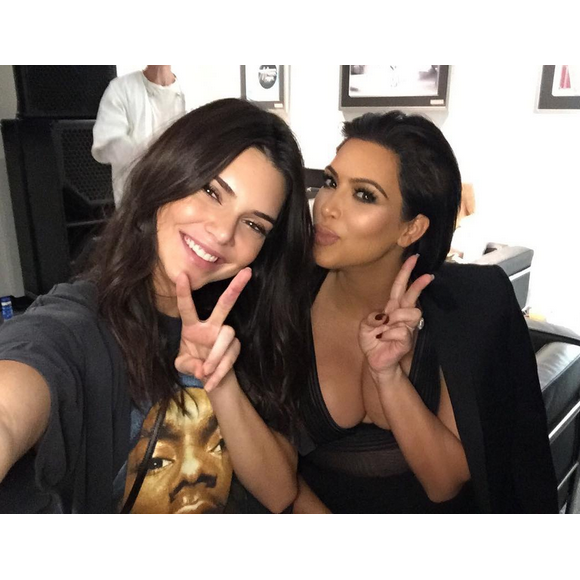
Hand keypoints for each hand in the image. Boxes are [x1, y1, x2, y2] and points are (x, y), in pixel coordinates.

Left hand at [174, 269, 251, 392]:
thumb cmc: (194, 366)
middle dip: (235, 288)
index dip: (184, 292)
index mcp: (192, 326)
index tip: (181, 275)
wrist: (210, 380)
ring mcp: (225, 336)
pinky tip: (210, 383)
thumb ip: (188, 365)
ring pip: (226, 336)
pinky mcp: (235, 347)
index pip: (187, 307)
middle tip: (246, 272)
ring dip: (215, 356)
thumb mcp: (182, 366)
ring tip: (205, 373)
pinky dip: (218, 372)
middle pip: (224, 304)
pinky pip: (229, 357)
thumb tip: (201, 369)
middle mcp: (211, 326)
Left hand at [359, 255, 433, 380]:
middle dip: (418, 284)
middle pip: (412, 296)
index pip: (399, 287)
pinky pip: (401, 330)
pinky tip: (383, 339)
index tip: (413, 258)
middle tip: (427, 275)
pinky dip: (388, 334)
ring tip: (386, 327)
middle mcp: (401, 315)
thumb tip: (385, 316)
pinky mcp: (407, 340)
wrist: (376, 362)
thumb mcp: (365, 326)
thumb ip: (373, 317)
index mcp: (391, 308)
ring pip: (411, 312)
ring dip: (396, 317)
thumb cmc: (373, 342)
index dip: (405, 272)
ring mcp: (406, 328)